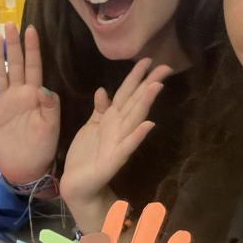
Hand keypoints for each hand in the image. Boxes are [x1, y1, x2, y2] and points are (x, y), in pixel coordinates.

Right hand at [0, 23, 59, 184]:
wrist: (25, 169)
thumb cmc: (42, 148)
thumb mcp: (51, 127)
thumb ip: (50, 107)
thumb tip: (44, 88)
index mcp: (34, 96)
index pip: (33, 66)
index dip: (32, 48)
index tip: (31, 29)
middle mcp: (17, 95)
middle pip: (14, 65)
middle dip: (12, 45)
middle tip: (9, 24)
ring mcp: (1, 104)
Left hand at [58, 58, 170, 214]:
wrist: (77, 183)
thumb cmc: (85, 155)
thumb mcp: (91, 126)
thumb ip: (99, 110)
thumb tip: (103, 89)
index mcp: (112, 119)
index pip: (126, 93)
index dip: (135, 76)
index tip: (148, 59)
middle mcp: (119, 128)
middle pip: (135, 101)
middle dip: (148, 84)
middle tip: (165, 67)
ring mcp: (119, 143)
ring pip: (134, 119)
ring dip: (145, 103)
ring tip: (156, 86)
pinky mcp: (114, 160)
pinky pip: (127, 146)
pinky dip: (137, 135)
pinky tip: (148, 125)